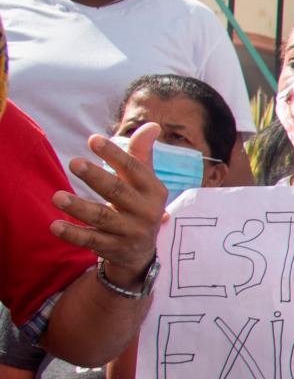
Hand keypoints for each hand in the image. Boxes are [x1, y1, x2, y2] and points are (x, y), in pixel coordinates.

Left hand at [53, 124, 168, 285]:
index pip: (134, 169)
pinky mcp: (114, 248)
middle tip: (74, 163)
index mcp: (153, 190)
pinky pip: (91, 241)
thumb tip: (152, 125)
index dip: (115, 154)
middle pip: (118, 192)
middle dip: (96, 178)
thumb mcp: (146, 182)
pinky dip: (73, 234)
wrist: (142, 252)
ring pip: (102, 217)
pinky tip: (55, 226)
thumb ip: (143, 154)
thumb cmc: (139, 205)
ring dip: (79, 207)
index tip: (93, 140)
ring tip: (56, 196)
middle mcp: (145, 211)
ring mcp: (130, 232)